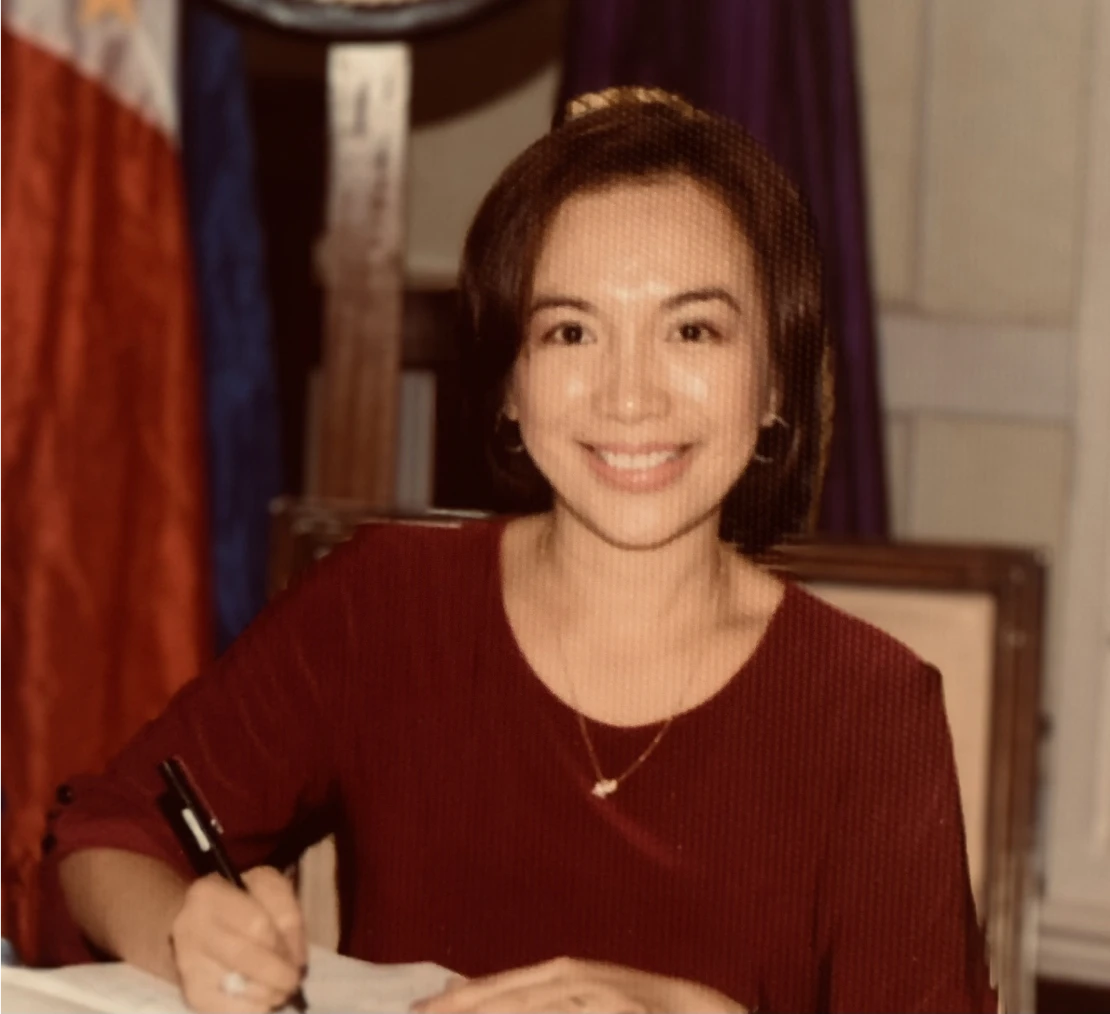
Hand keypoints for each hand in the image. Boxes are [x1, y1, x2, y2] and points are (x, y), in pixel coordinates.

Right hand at [170, 866, 306, 1012]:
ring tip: (281, 990)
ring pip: (235, 987)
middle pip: (243, 957)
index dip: (284, 945)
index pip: (257, 924)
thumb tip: (296, 960)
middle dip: (276, 973)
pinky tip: (264, 999)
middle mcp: (189, 928)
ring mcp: (186, 964)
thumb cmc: (242, 902)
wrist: (197, 926)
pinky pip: (226, 1009)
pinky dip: (253, 1008)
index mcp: (209, 893)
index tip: (299, 957)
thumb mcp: (268, 889)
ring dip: (267, 993)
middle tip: (294, 981)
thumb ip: (287, 915)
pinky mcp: (190, 993)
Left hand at [410, 957, 748, 1013]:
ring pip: (528, 1006)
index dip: (459, 1001)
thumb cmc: (646, 1011)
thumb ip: (555, 1005)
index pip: (499, 989)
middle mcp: (571, 979)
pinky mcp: (610, 1008)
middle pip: (503, 996)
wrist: (707, 1013)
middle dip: (459, 1009)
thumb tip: (509, 1004)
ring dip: (486, 1011)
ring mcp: (591, 995)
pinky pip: (561, 1012)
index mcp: (562, 975)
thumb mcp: (592, 1003)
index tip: (419, 1011)